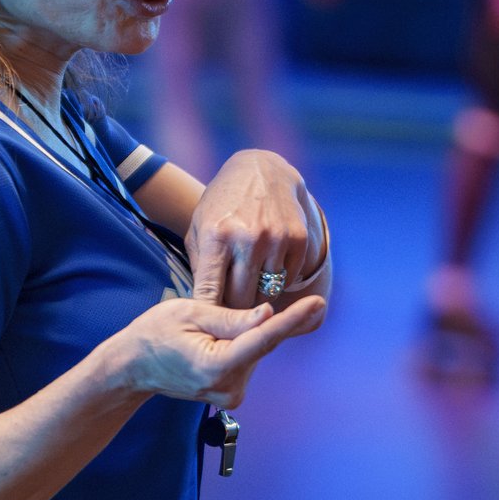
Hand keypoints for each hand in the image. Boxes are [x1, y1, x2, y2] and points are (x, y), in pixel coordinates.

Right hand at [115, 296, 326, 409]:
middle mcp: (227, 387)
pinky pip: (249, 359)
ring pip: (258, 352)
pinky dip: (250, 343)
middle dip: (278, 322)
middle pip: (263, 345)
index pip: (263, 339)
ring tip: (231, 321)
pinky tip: (236, 332)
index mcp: (216, 366)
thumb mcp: (191, 313)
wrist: (132, 367)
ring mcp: (230, 395)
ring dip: (257, 332)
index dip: (293, 320)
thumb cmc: (154, 334)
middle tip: (311, 304)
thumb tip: (269, 314)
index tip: (318, 305)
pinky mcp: (231, 394)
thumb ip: (233, 318)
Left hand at [188, 151, 323, 308]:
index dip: (208, 315)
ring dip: (256, 299)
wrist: (261, 170)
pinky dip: (277, 282)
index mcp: (216, 236)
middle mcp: (248, 238)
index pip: (210, 292)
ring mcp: (277, 239)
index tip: (207, 329)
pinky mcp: (298, 240)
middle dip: (233, 311)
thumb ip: (201, 268)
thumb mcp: (199, 228)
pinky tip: (267, 270)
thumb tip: (205, 309)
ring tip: (247, 293)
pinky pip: (287, 281)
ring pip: (267, 295)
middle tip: (229, 315)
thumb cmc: (222, 205)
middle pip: (241, 301)